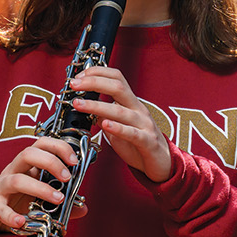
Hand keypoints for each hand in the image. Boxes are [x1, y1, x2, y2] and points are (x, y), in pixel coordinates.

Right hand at [0, 137, 84, 235]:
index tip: (74, 161)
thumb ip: (61, 202)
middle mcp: (13, 171)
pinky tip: (22, 222)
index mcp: (26, 166)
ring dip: (40, 188)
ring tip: (58, 200)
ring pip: (17, 180)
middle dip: (50, 162)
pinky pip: (0, 208)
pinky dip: (12, 216)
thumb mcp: (39, 198)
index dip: (59, 147)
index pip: (41, 144)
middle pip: (28, 154)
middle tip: (67, 177)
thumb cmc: (14, 201)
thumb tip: (82, 208)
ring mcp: (1, 187)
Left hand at [64, 65, 170, 181]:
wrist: (162, 163)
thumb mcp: (119, 125)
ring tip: (79, 104)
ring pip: (120, 111)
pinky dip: (118, 128)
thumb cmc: (139, 143)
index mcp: (131, 103)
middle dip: (94, 83)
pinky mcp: (147, 142)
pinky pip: (132, 133)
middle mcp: (138, 110)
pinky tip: (104, 124)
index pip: (117, 78)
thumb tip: (86, 106)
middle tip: (74, 85)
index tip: (79, 76)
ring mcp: (144, 125)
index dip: (97, 73)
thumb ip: (104, 115)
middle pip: (118, 87)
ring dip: (96, 106)